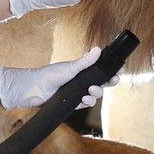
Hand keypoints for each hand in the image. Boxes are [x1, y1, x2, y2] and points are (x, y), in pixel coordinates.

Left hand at [0, 47, 120, 108]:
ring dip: (96, 93)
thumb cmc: (50, 74)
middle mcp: (82, 82)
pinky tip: (84, 99)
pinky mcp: (73, 103)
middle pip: (101, 83)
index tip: (118, 71)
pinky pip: (85, 104)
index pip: (100, 71)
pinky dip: (87, 102)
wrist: (35, 89)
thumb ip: (86, 61)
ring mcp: (78, 93)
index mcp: (82, 71)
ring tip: (90, 91)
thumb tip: (98, 49)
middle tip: (112, 80)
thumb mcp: (70, 67)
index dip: (110, 72)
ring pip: (95, 95)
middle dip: (108, 83)